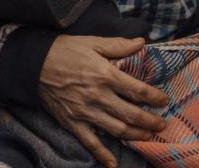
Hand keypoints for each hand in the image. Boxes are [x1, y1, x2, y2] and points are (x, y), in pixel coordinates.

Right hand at [39, 35, 168, 167]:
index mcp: (106, 75)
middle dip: (150, 121)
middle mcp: (98, 96)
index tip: (164, 101)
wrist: (34, 64)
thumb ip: (120, 45)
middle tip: (162, 124)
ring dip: (136, 135)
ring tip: (148, 136)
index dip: (154, 98)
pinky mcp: (72, 123)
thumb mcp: (94, 42)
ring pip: (117, 129)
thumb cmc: (66, 50)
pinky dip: (102, 155)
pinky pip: (90, 142)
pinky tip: (112, 164)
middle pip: (132, 114)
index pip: (138, 91)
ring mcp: (85, 112)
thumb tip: (142, 42)